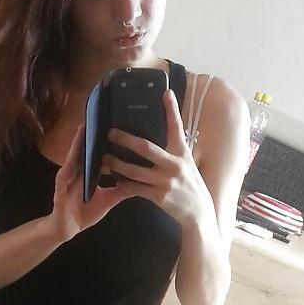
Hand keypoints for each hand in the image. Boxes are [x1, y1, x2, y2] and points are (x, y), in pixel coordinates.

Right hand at [49, 123, 134, 241]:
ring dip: (77, 144)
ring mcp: (67, 178)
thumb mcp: (108, 200)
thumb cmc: (85, 212)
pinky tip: (70, 159)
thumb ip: (122, 190)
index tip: (114, 124)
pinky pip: (63, 177)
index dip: (104, 139)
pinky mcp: (60, 189)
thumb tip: (140, 182)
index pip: (97, 151)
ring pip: (73, 157)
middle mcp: (78, 171)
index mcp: (89, 172)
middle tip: (99, 115)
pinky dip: (67, 168)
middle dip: (91, 133)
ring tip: (82, 128)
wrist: (67, 228)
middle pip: (85, 149)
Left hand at [101, 89, 212, 227]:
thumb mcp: (187, 162)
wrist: (198, 212)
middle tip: (111, 133)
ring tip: (105, 158)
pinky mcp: (159, 196)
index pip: (176, 127)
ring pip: (135, 170)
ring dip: (118, 164)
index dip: (171, 110)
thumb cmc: (190, 184)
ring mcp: (166, 181)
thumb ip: (174, 149)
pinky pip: (136, 189)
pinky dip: (124, 184)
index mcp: (181, 153)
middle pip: (146, 148)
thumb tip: (164, 131)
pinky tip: (116, 179)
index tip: (165, 93)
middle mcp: (174, 165)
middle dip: (126, 139)